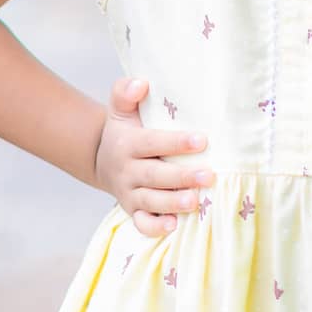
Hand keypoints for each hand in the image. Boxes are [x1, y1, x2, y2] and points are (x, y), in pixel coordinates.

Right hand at [93, 76, 215, 236]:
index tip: (202, 140)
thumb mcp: (120, 110)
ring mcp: (129, 193)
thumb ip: (125, 92)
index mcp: (127, 144)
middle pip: (154, 176)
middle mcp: (127, 170)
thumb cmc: (123, 131)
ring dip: (173, 203)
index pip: (152, 142)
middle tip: (209, 176)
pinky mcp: (132, 211)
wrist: (102, 161)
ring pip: (150, 201)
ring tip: (195, 201)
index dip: (176, 143)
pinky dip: (155, 227)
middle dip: (182, 177)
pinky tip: (174, 225)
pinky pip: (141, 224)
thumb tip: (141, 83)